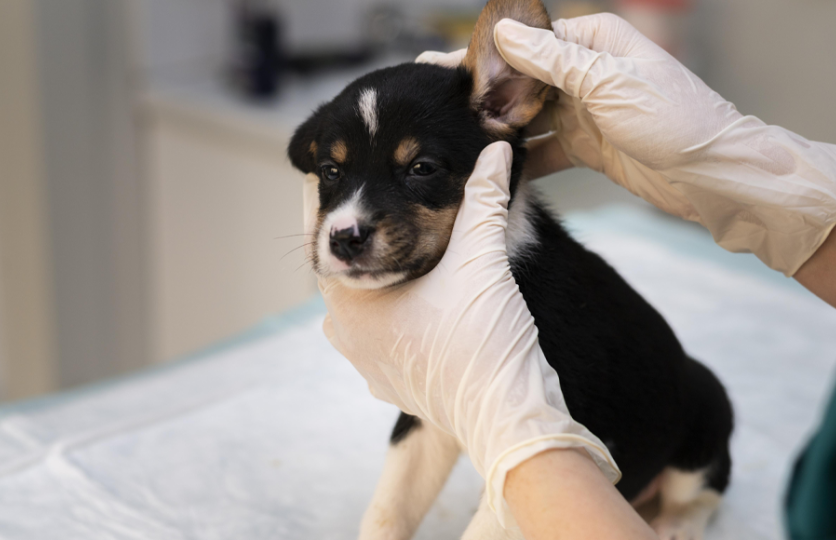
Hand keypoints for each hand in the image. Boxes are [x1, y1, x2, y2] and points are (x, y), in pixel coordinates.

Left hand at [305, 142, 618, 525]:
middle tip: (381, 192)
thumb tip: (496, 150)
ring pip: (366, 302)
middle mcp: (347, 337)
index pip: (326, 237)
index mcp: (350, 304)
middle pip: (348, 269)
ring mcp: (367, 365)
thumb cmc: (486, 343)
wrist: (509, 419)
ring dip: (385, 272)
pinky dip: (400, 307)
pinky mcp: (392, 384)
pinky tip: (428, 292)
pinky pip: (385, 332)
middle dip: (368, 233)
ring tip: (409, 240)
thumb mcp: (483, 258)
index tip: (336, 163)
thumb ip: (486, 196)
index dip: (333, 196)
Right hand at [420, 14, 835, 276]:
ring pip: (531, 115)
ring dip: (501, 129)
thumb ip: (553, 61)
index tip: (443, 67)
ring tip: (460, 142)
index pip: (529, 38)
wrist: (718, 178)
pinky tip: (495, 170)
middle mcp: (590, 71)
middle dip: (485, 94)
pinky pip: (546, 149)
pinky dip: (523, 159)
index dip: (485, 54)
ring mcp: (589, 111)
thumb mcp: (610, 84)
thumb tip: (504, 34)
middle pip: (524, 77)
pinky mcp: (591, 147)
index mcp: (597, 41)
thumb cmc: (678, 123)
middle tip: (439, 110)